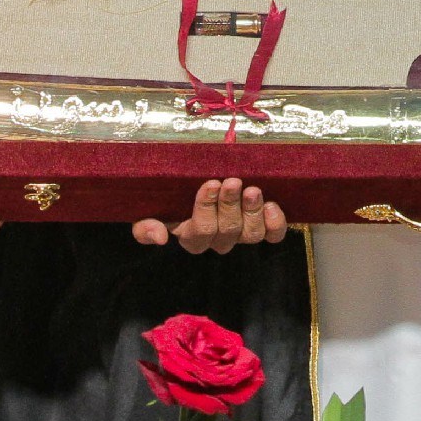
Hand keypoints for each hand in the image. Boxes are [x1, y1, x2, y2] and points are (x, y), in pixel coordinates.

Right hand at [135, 177, 286, 253]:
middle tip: (232, 182)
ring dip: (251, 212)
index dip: (205, 209)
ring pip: (249, 235)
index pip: (199, 232)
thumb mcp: (150, 209)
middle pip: (226, 231)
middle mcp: (218, 239)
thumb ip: (145, 226)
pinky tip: (271, 206)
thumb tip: (160, 237)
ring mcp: (242, 234)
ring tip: (252, 190)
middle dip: (229, 205)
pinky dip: (275, 224)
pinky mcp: (263, 227)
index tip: (210, 184)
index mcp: (192, 237)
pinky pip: (272, 235)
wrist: (197, 182)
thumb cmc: (172, 196)